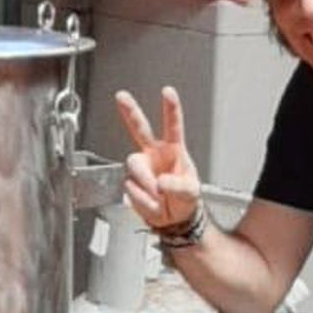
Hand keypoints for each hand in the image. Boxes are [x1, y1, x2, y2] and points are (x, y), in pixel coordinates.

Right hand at [116, 86, 202, 230]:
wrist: (173, 219)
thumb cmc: (185, 200)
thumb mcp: (190, 193)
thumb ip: (177, 186)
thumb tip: (160, 182)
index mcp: (173, 151)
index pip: (173, 126)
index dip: (170, 109)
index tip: (167, 92)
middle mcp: (154, 154)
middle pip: (140, 128)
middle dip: (130, 112)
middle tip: (122, 97)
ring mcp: (141, 168)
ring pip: (135, 168)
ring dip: (147, 184)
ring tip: (160, 197)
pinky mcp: (131, 182)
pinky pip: (132, 189)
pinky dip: (143, 200)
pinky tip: (152, 202)